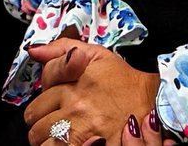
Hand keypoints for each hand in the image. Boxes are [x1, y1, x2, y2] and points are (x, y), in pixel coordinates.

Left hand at [24, 39, 161, 143]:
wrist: (153, 101)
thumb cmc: (122, 79)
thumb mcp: (94, 55)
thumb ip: (61, 50)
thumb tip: (34, 50)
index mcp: (70, 87)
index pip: (35, 107)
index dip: (42, 110)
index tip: (53, 109)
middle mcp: (75, 110)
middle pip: (37, 130)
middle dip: (43, 130)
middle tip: (57, 127)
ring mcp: (86, 133)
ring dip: (52, 144)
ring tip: (64, 138)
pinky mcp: (100, 145)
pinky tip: (77, 143)